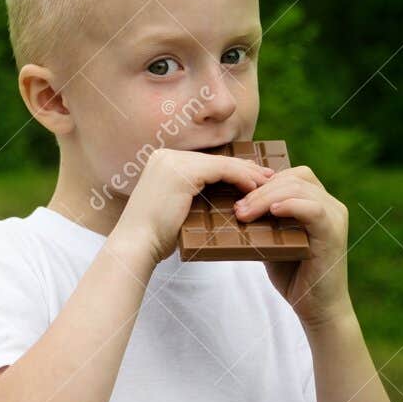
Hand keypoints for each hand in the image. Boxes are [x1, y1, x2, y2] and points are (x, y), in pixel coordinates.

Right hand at [115, 147, 274, 263]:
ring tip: (266, 183)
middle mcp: (165, 156)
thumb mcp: (173, 206)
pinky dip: (240, 178)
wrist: (135, 245)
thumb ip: (191, 193)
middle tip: (266, 177)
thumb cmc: (153, 236)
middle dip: (243, 168)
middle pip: (214, 160)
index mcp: (161, 162)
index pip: (204, 162)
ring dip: (247, 173)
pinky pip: (221, 170)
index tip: (252, 177)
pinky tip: (254, 188)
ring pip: (220, 163)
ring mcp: (172, 161)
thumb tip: (220, 192)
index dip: (231, 168)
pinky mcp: (182, 171)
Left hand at [232, 164, 351, 327]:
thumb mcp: (271, 239)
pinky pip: (313, 209)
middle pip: (294, 177)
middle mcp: (330, 204)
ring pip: (299, 189)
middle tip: (236, 208)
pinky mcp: (333, 233)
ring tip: (244, 214)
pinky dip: (289, 206)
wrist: (315, 306)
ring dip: (266, 198)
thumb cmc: (292, 273)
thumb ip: (262, 219)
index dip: (263, 180)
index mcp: (317, 202)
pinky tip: (270, 213)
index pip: (291, 175)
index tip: (237, 196)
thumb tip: (231, 204)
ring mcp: (334, 217)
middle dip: (259, 189)